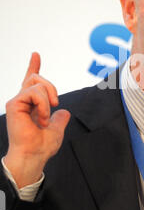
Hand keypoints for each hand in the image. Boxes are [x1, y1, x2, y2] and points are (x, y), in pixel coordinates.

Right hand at [4, 53, 70, 187]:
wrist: (34, 155)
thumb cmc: (42, 146)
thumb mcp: (56, 128)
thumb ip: (59, 118)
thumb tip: (64, 112)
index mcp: (31, 104)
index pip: (31, 81)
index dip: (33, 66)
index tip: (36, 54)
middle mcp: (22, 100)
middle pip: (36, 77)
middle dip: (51, 87)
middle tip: (56, 103)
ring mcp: (17, 101)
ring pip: (37, 84)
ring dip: (47, 100)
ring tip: (44, 118)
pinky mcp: (14, 103)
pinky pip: (34, 93)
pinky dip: (43, 105)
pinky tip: (41, 118)